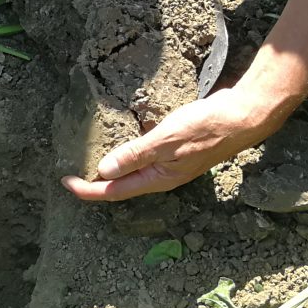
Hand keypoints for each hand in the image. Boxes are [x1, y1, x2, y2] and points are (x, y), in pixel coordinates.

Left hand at [62, 84, 287, 201]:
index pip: (114, 191)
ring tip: (89, 157)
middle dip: (95, 182)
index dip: (88, 189)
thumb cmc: (206, 127)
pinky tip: (123, 139)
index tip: (65, 182)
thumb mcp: (166, 140)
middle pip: (122, 186)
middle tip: (71, 171)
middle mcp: (163, 176)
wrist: (242, 116)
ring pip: (134, 171)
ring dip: (112, 168)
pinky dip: (129, 152)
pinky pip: (146, 156)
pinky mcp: (177, 149)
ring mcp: (171, 163)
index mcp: (158, 179)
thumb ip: (135, 155)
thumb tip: (103, 171)